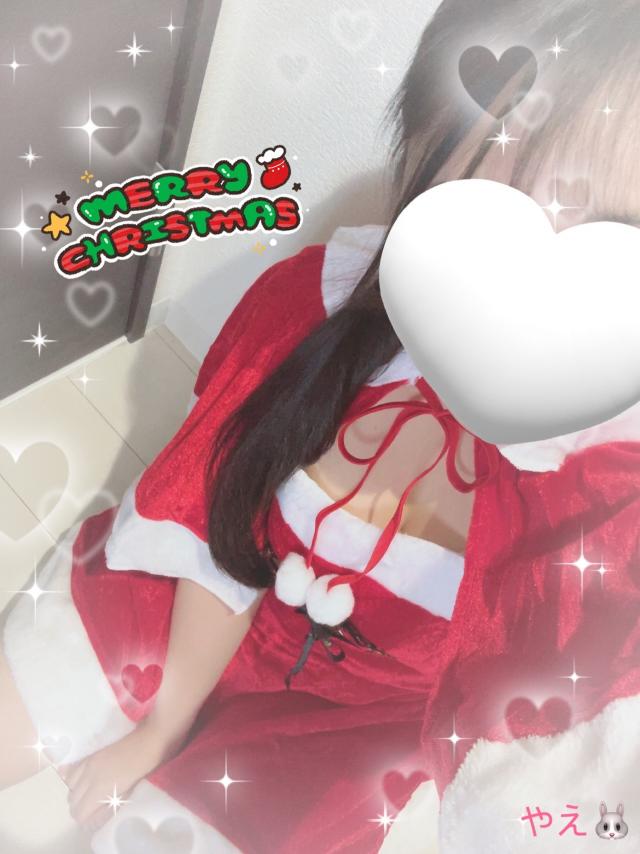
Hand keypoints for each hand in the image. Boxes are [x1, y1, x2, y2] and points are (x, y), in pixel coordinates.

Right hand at [57, 719, 184, 832]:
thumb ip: (111, 804)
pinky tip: (88, 778)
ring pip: (70, 785)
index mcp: (101, 787)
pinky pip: (74, 769)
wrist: (152, 736)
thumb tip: (97, 815)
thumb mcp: (130, 790)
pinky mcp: (93, 753)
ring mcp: (90, 762)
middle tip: (95, 808)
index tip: (96, 818)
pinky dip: (76, 777)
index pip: (79, 813)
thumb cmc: (148, 765)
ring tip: (92, 792)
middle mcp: (90, 774)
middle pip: (72, 800)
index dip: (86, 820)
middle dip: (80, 808)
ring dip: (77, 792)